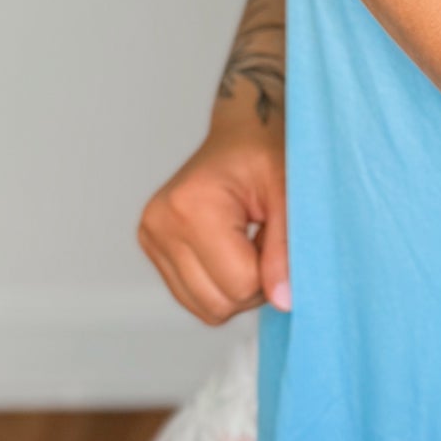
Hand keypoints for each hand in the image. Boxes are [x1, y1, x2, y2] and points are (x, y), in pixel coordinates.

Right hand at [136, 124, 291, 325]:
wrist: (242, 132)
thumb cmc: (267, 152)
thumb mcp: (289, 194)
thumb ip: (286, 250)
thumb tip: (284, 302)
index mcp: (191, 207)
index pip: (240, 284)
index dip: (272, 271)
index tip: (273, 232)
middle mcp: (160, 224)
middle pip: (219, 303)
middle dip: (254, 283)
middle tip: (264, 237)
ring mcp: (151, 237)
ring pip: (205, 308)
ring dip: (237, 287)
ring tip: (247, 241)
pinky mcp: (153, 248)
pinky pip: (194, 297)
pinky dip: (219, 284)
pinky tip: (230, 248)